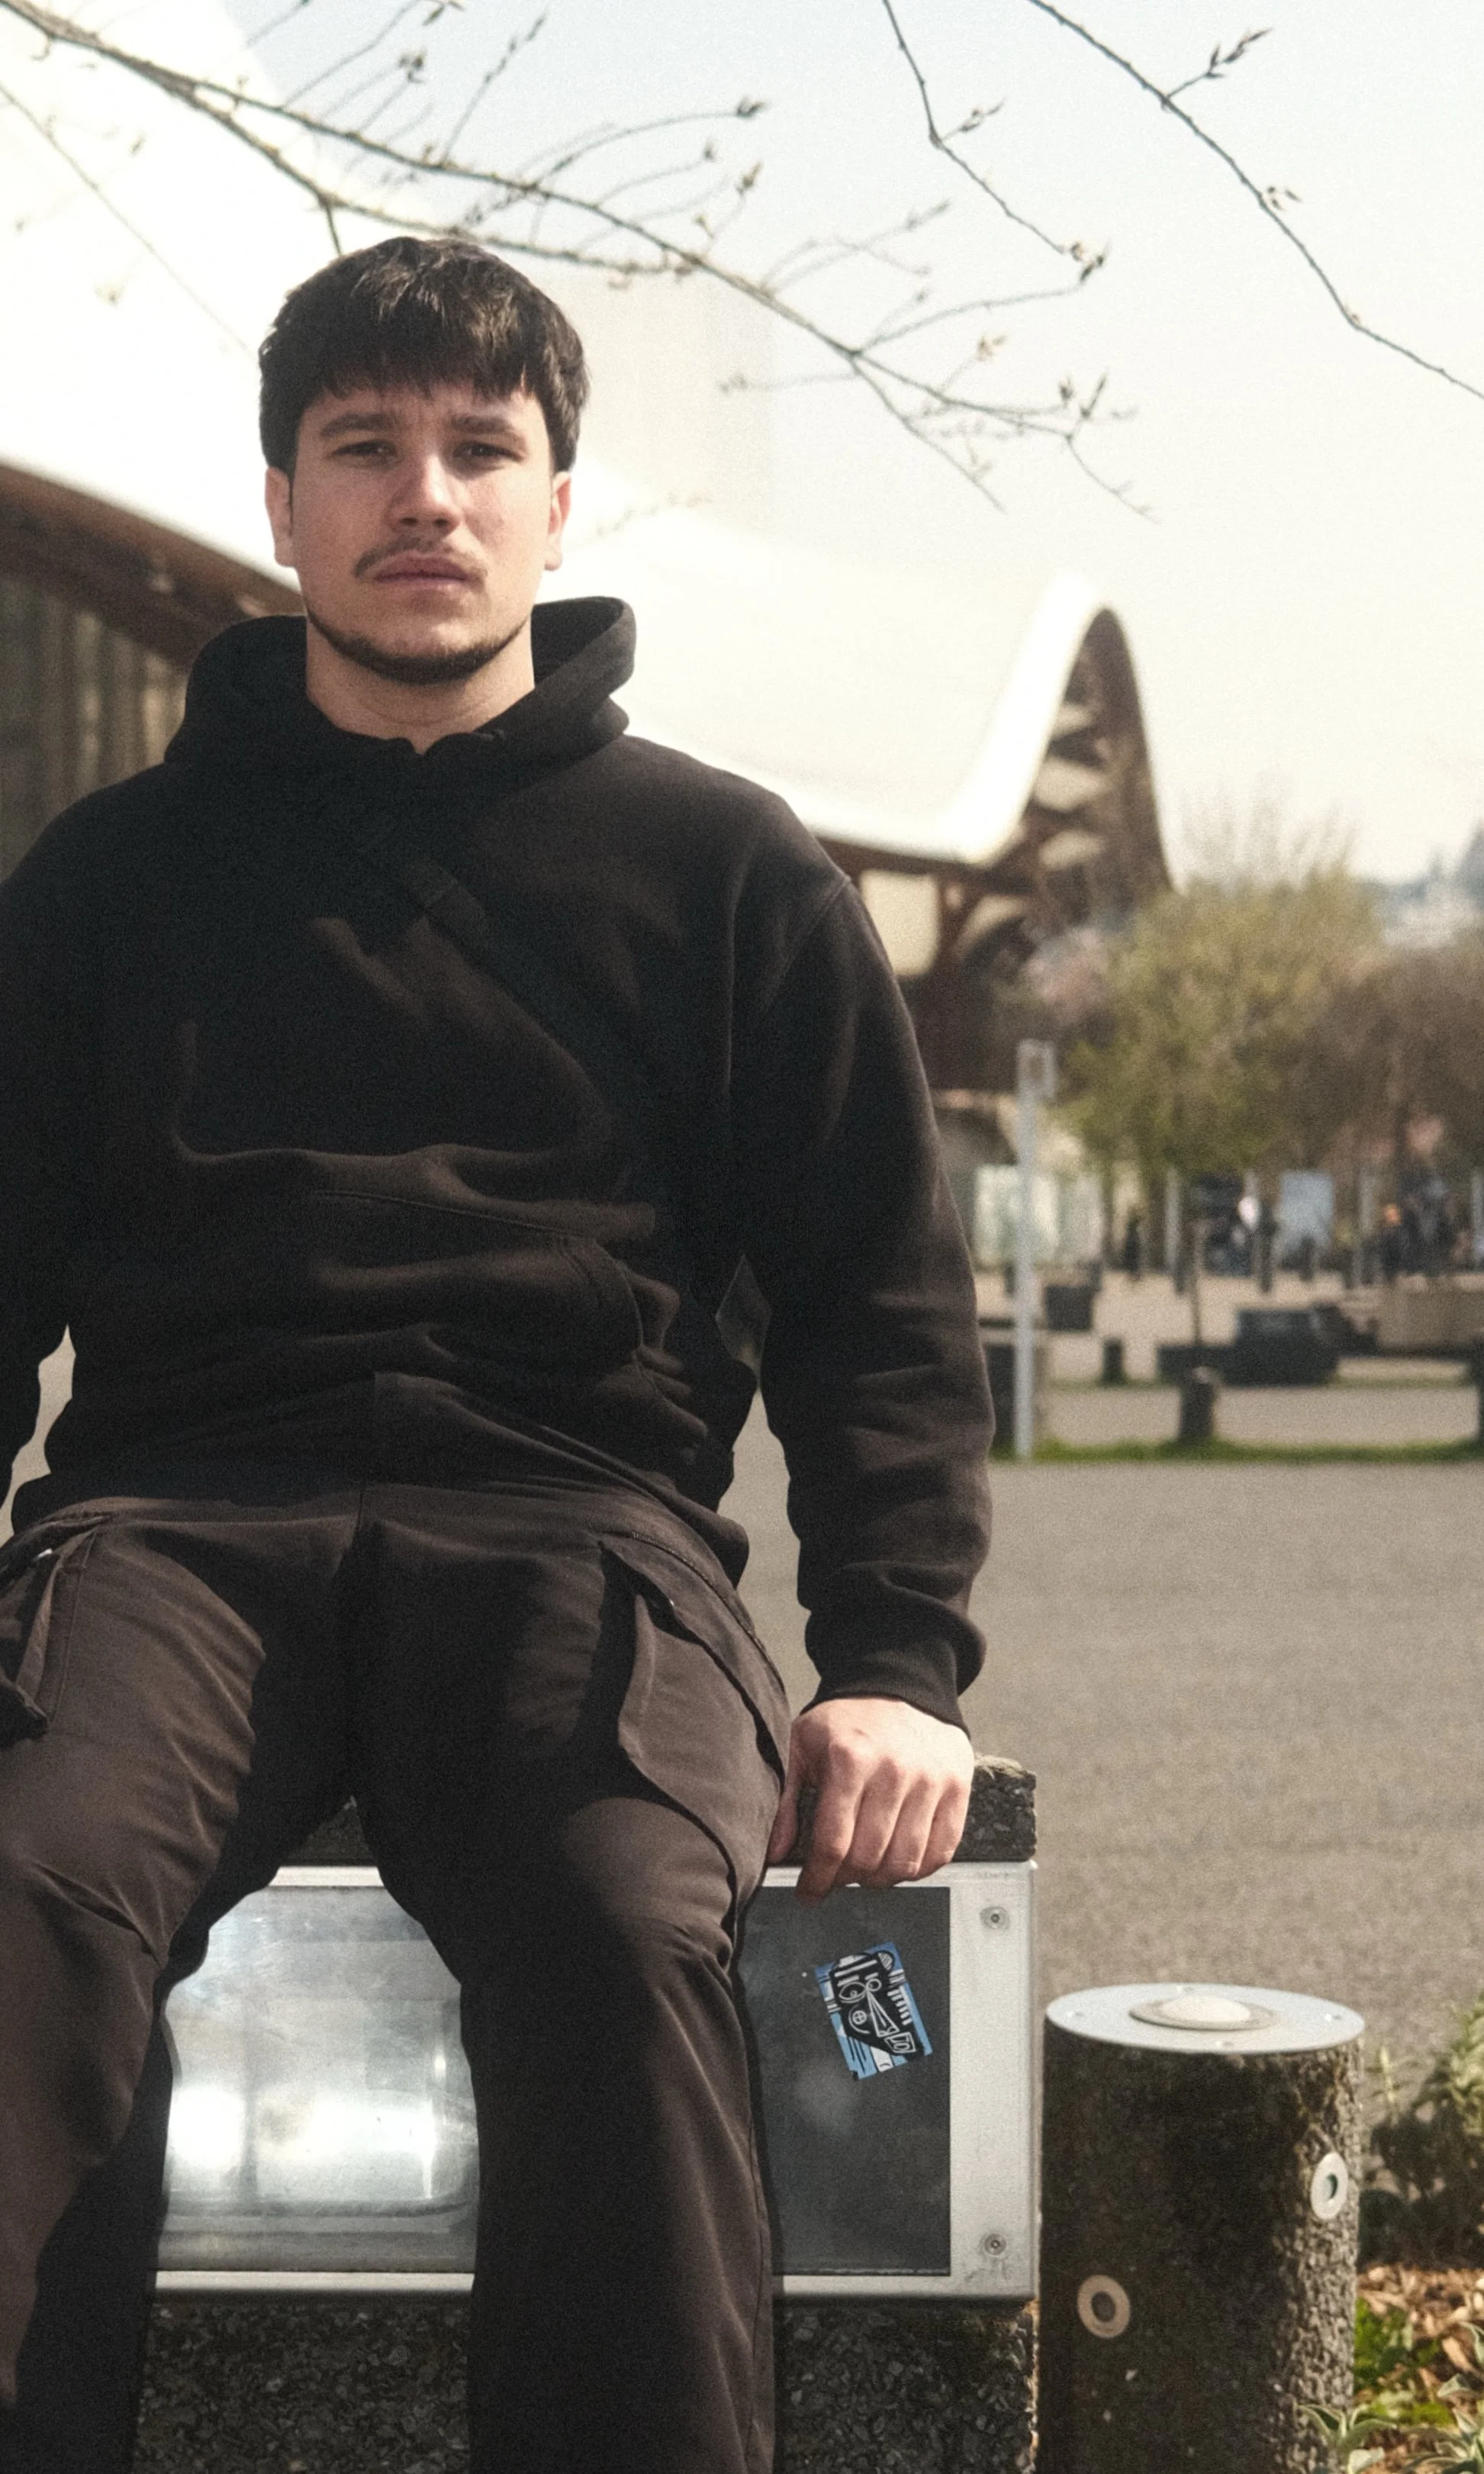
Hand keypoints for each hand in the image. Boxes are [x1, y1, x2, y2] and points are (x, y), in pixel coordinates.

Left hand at [765, 1696, 973, 1904]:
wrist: (900, 1683)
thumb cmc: (847, 1719)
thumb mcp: (802, 1745)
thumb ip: (786, 1799)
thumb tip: (775, 1853)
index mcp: (850, 1760)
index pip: (833, 1844)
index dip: (817, 1880)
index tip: (809, 1892)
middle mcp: (894, 1772)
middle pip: (869, 1859)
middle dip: (845, 1880)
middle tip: (835, 1877)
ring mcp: (931, 1781)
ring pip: (905, 1862)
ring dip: (880, 1879)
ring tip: (864, 1870)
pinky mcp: (958, 1788)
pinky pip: (941, 1852)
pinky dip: (919, 1869)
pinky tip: (898, 1861)